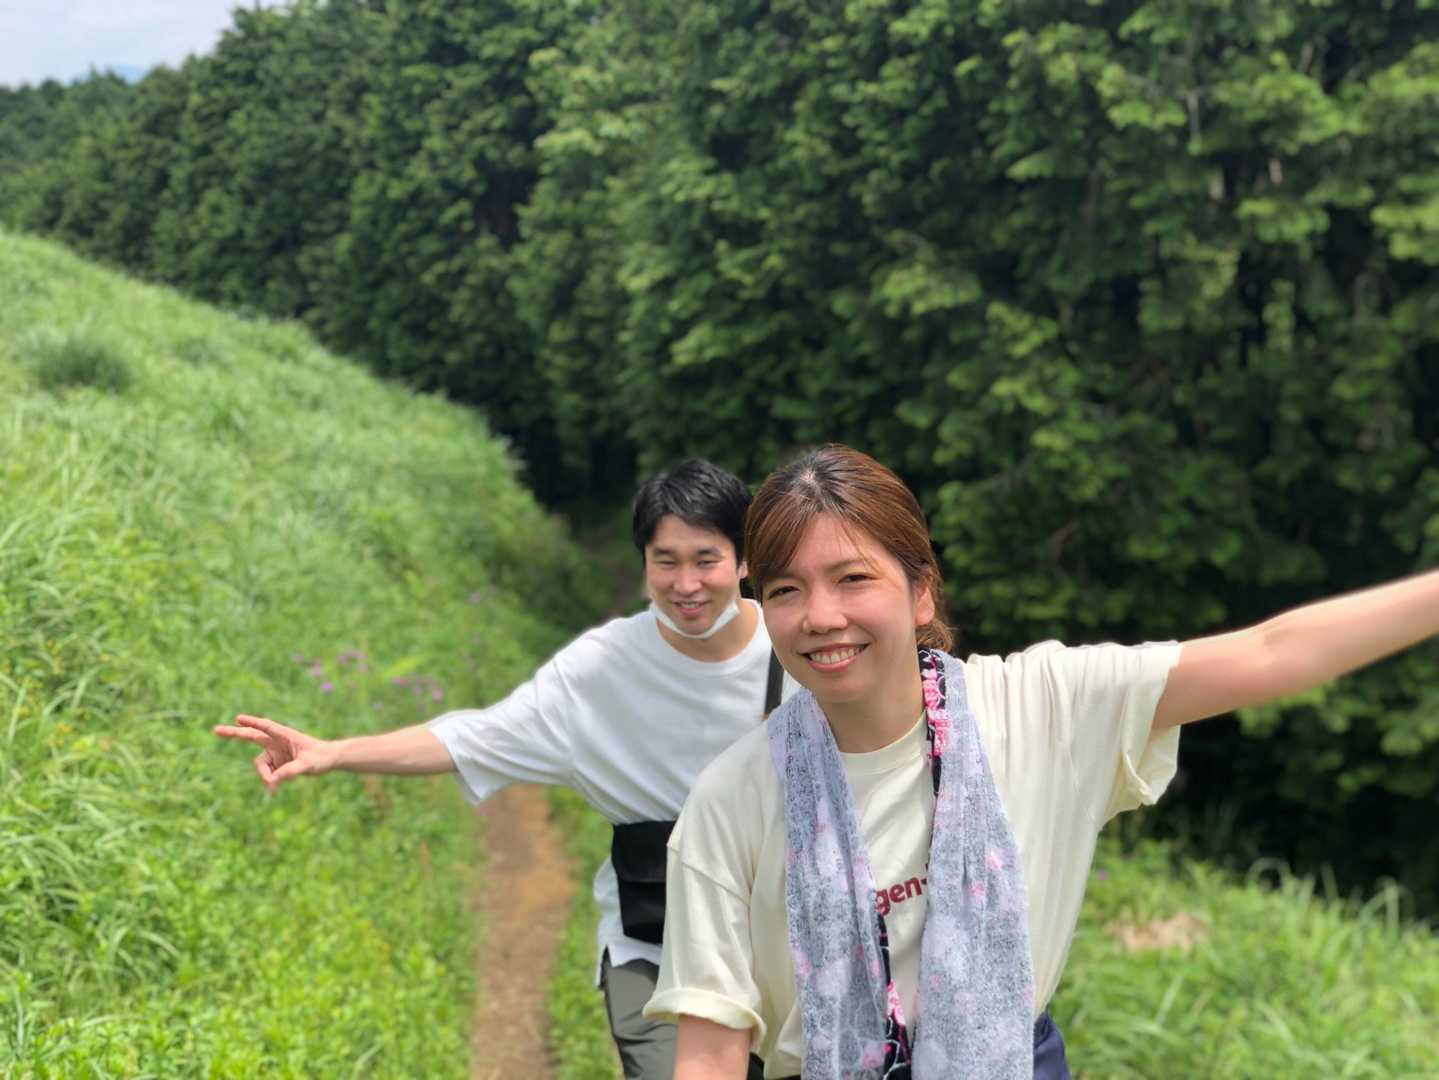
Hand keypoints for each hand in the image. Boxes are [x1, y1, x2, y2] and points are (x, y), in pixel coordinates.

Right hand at [213, 714, 338, 793]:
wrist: (328, 760)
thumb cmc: (321, 757)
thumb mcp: (308, 766)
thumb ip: (291, 772)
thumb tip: (273, 781)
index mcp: (285, 735)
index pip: (267, 728)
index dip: (253, 723)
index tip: (239, 718)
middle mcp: (277, 742)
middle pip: (251, 736)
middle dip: (234, 733)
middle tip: (215, 730)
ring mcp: (275, 752)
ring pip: (260, 765)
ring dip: (264, 776)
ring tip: (274, 788)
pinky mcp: (275, 762)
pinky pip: (266, 773)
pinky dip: (268, 781)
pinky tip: (275, 790)